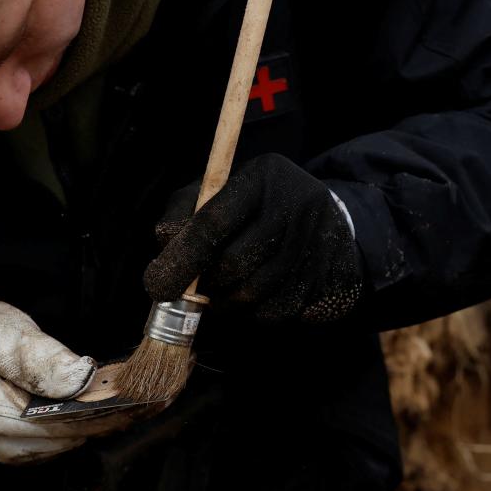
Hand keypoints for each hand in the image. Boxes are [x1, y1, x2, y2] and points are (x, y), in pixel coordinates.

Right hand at [0, 295, 157, 463]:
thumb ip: (33, 354)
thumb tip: (79, 377)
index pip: (65, 422)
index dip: (106, 407)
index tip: (139, 389)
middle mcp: (1, 443)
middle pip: (73, 435)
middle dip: (112, 412)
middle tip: (148, 386)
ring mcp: (9, 447)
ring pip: (70, 439)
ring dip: (102, 417)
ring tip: (132, 389)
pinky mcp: (17, 442)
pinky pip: (60, 437)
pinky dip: (86, 418)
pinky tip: (103, 397)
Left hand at [144, 153, 363, 323]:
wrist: (324, 214)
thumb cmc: (253, 205)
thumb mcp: (215, 193)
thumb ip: (183, 215)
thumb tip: (164, 248)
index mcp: (262, 176)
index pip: (213, 222)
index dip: (181, 258)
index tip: (157, 285)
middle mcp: (296, 204)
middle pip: (234, 264)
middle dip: (205, 284)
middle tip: (196, 288)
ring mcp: (319, 241)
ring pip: (255, 295)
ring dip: (227, 303)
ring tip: (222, 291)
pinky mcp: (333, 275)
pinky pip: (279, 311)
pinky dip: (255, 313)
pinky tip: (255, 294)